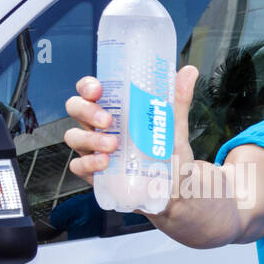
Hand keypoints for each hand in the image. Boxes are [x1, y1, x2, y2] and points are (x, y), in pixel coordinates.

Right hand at [63, 66, 198, 206]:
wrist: (176, 192)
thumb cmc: (169, 156)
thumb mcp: (174, 129)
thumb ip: (178, 102)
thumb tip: (189, 71)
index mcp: (114, 111)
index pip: (90, 92)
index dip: (87, 86)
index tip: (98, 89)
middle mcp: (99, 128)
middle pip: (76, 109)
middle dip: (86, 110)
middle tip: (108, 120)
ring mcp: (94, 151)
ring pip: (74, 138)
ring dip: (90, 139)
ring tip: (113, 145)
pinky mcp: (96, 174)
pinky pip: (79, 167)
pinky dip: (88, 164)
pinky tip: (104, 163)